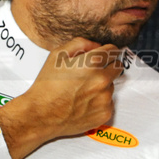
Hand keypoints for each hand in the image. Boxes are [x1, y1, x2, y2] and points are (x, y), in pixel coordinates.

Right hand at [0, 37, 123, 158]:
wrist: (41, 115)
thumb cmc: (47, 86)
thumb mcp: (57, 55)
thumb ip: (80, 44)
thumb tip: (97, 46)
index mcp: (92, 63)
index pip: (113, 50)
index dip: (106, 51)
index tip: (103, 55)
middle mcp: (102, 80)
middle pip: (118, 67)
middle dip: (107, 67)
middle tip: (92, 73)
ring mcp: (105, 98)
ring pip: (112, 86)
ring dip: (102, 85)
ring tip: (82, 91)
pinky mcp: (105, 113)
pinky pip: (109, 102)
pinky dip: (100, 101)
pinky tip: (84, 103)